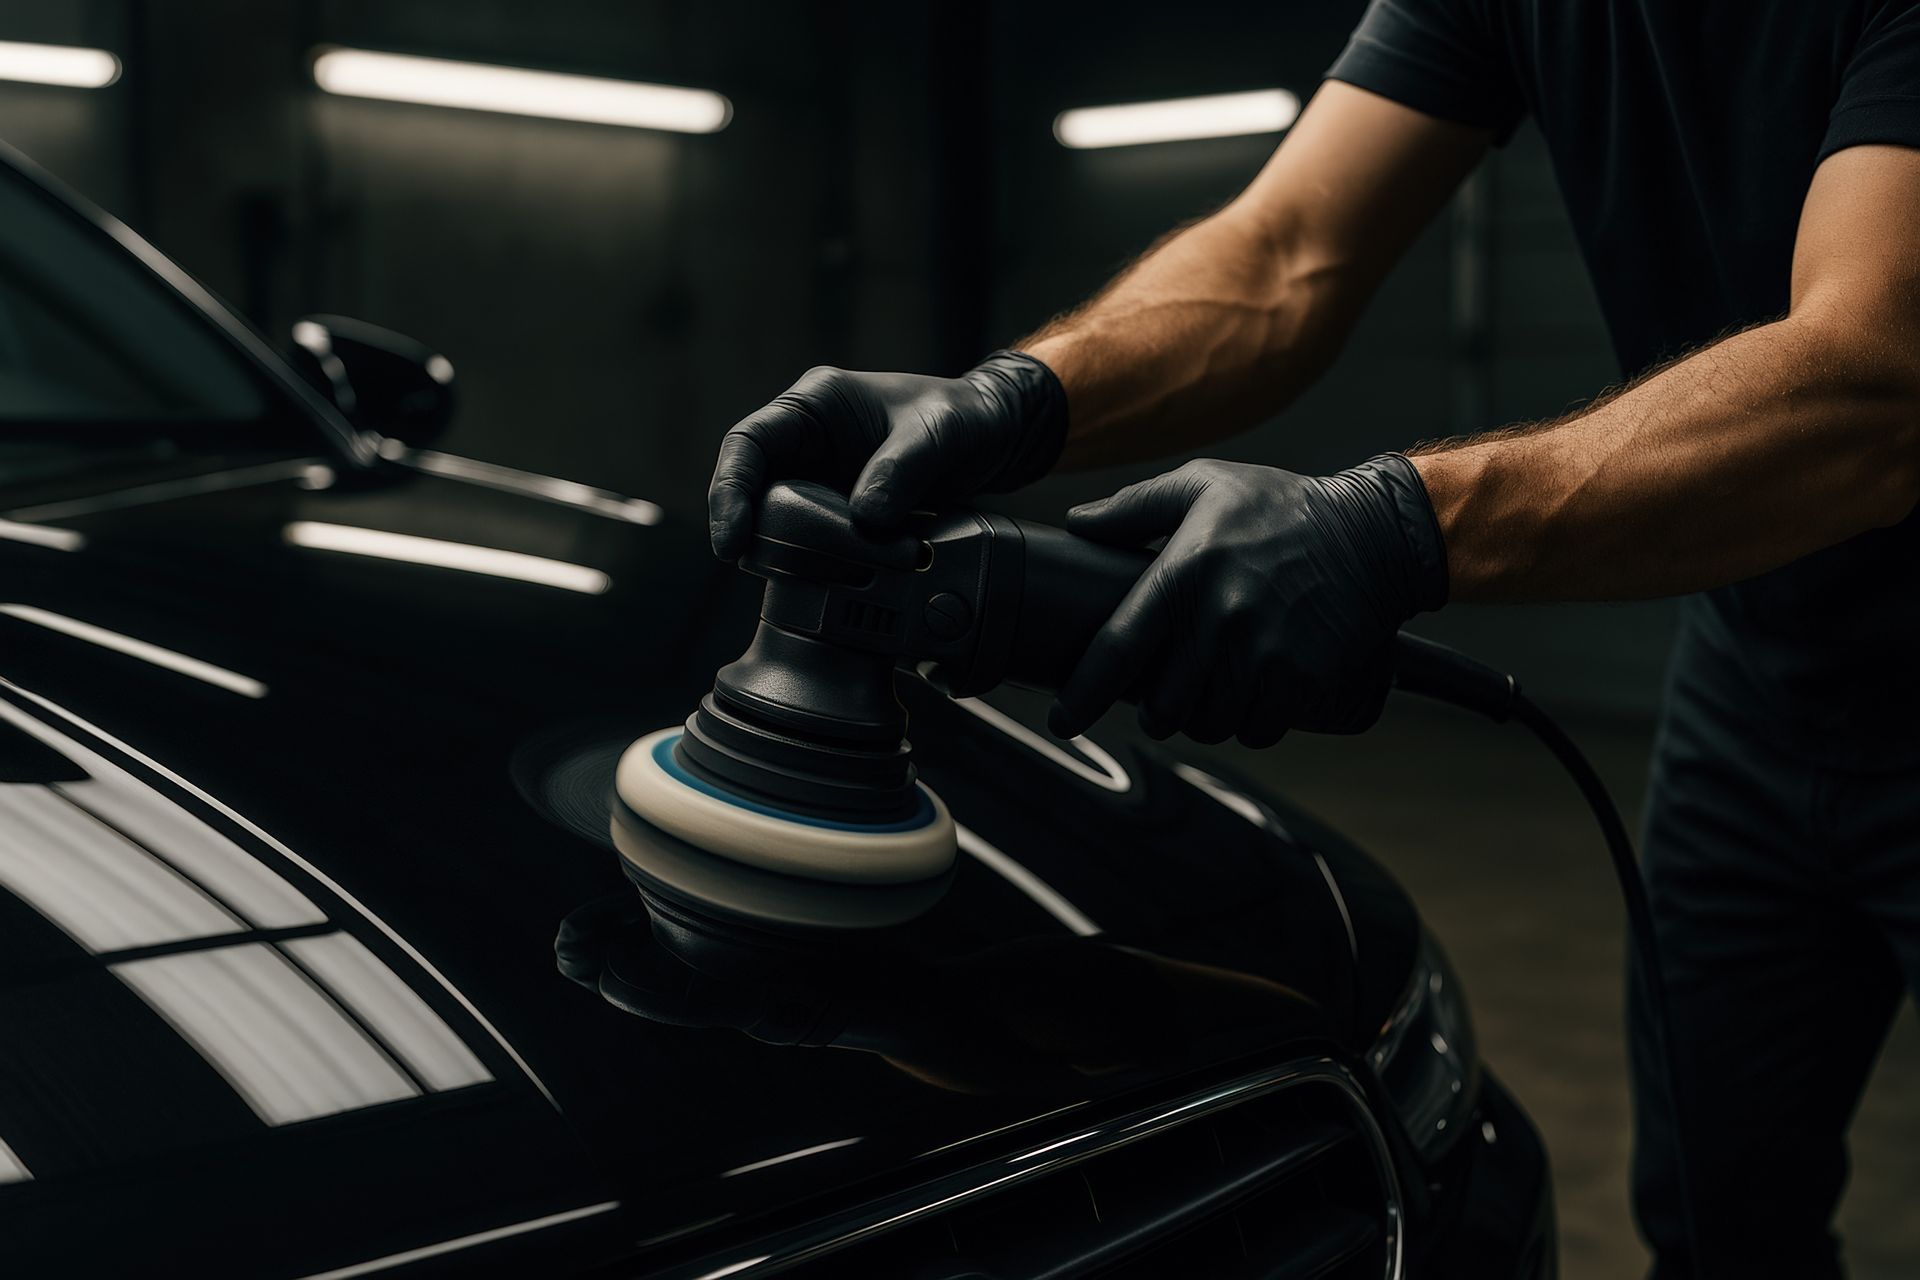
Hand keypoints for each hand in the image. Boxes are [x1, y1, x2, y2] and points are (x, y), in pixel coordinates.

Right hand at [707, 350, 1067, 559]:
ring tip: (819, 579)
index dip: (729, 490)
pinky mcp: (840, 514)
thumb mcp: (941, 432)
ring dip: (793, 556)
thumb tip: (866, 516)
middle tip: (775, 571)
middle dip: (759, 534)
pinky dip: (821, 566)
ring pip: (780, 525)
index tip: (731, 538)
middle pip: (755, 493)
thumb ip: (904, 467)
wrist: (996, 436)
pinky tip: (839, 583)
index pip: (748, 444)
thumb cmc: (965, 416)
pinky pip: (815, 544)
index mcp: (815, 405)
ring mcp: (822, 480)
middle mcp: (808, 442)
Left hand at [1047, 455, 1447, 745]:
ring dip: (1203, 717)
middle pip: (1161, 707)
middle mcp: (1219, 621)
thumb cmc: (1281, 507)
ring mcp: (1263, 657)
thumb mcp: (1204, 485)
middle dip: (1155, 709)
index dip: (1083, 695)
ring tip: (1211, 690)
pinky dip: (1248, 724)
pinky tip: (1253, 695)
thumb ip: (1134, 506)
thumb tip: (1077, 523)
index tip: (1065, 721)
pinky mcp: (1302, 683)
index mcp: (1184, 574)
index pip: (1117, 649)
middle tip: (1164, 693)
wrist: (1372, 534)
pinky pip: (1256, 732)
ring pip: (1208, 725)